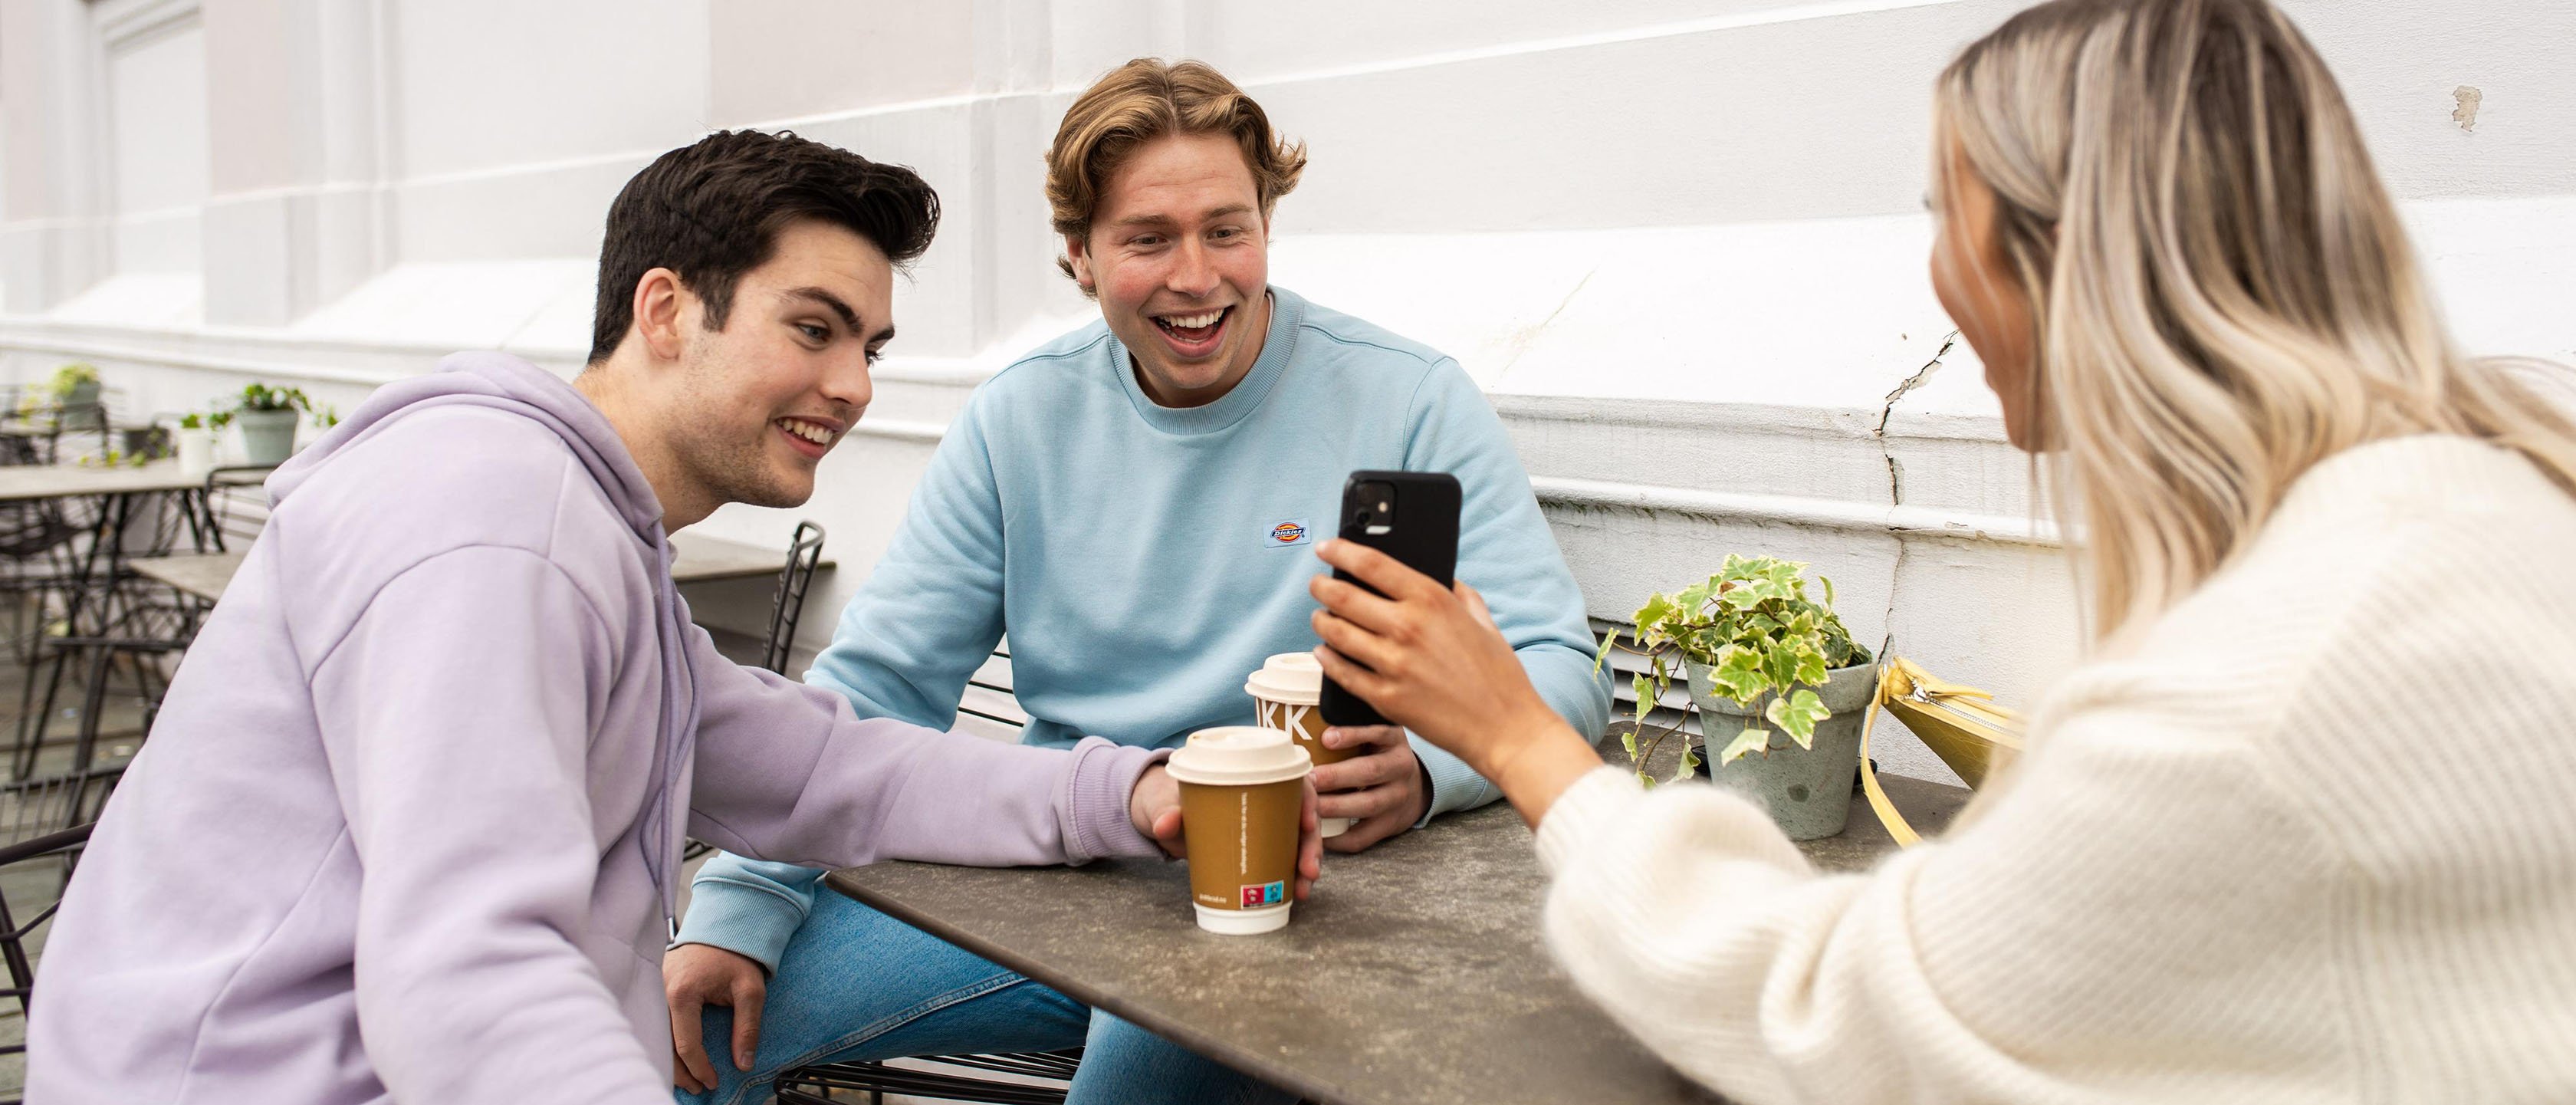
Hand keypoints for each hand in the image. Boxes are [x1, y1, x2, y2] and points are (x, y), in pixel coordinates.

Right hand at [664, 942, 765, 1091]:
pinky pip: (658, 1022)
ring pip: (657, 1035)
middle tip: (698, 1088)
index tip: (713, 1081)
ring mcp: (655, 989)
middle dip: (681, 1072)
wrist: (722, 924)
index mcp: (682, 993)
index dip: (700, 1068)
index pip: (686, 1043)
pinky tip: (676, 1056)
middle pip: (664, 1044)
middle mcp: (661, 993)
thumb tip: (743, 1062)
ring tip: (687, 1079)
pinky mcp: (656, 988)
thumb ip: (747, 1027)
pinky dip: (665, 1043)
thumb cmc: (736, 953)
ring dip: (670, 1060)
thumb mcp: (751, 990)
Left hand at [1130, 762, 1325, 899]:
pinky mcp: (1258, 846)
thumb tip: (1165, 825)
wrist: (1159, 815)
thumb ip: (1166, 811)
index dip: (1307, 801)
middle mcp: (1266, 799)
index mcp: (1251, 776)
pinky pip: (1285, 858)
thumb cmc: (1167, 799)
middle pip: (1302, 816)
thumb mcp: (1165, 802)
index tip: (1308, 824)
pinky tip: (1296, 893)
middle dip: (1311, 844)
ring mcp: (1264, 824)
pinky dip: (1293, 876)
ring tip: (1303, 888)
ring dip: (1307, 864)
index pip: (1293, 782)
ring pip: (1299, 840)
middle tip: (1308, 869)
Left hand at [1309, 539, 1599, 825]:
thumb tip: (1441, 577)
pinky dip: (1326, 659)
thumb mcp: (1483, 620)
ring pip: (1336, 633)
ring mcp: (1393, 664)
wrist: (1504, 727)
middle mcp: (1407, 627)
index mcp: (1432, 599)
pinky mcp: (1385, 697)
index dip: (1340, 552)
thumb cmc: (1498, 675)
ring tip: (1319, 617)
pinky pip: (1341, 672)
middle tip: (1316, 584)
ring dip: (1320, 621)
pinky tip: (1323, 652)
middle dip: (1321, 587)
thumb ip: (1459, 593)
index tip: (1326, 548)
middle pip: (1343, 597)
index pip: (1371, 564)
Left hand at [1311, 724, 1430, 851]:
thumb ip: (1353, 727)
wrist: (1416, 787)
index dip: (1353, 734)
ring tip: (1308, 805)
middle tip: (1307, 778)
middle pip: (1370, 772)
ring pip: (1367, 805)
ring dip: (1334, 806)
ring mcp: (1398, 799)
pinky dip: (1338, 837)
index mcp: (1394, 740)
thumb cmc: (1381, 755)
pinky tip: (1317, 834)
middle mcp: (1401, 768)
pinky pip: (1364, 836)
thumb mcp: (1377, 734)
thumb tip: (1305, 717)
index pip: (1378, 733)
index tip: (1326, 738)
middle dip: (1335, 776)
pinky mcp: (1390, 825)